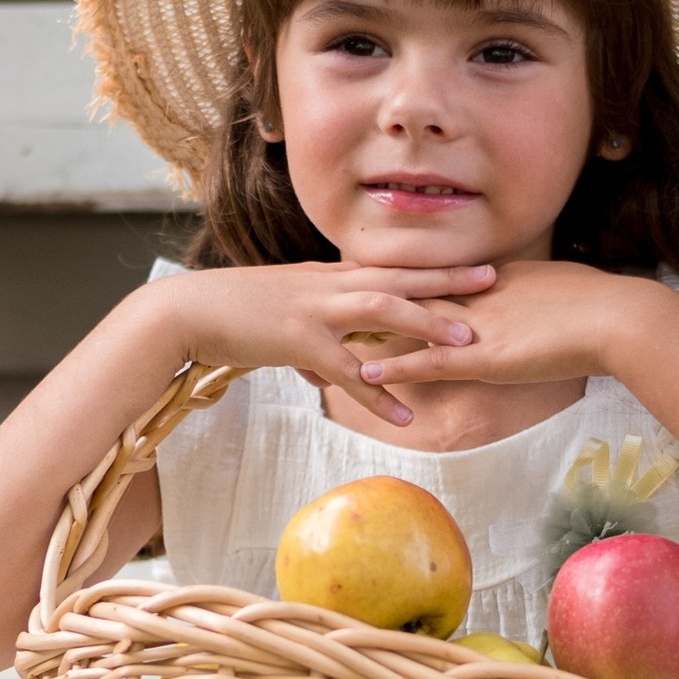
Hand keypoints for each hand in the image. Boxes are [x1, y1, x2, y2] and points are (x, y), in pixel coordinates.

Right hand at [163, 255, 495, 427]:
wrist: (184, 312)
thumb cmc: (228, 315)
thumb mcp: (278, 322)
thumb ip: (311, 346)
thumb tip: (328, 374)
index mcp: (325, 278)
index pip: (389, 266)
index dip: (431, 264)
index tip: (470, 263)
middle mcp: (326, 285)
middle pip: (398, 275)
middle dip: (447, 277)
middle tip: (494, 278)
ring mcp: (313, 309)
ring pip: (382, 309)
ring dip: (427, 323)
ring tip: (467, 340)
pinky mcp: (296, 339)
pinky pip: (347, 370)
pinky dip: (379, 394)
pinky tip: (407, 415)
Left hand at [354, 259, 657, 397]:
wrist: (621, 318)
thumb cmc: (603, 308)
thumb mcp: (558, 293)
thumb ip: (534, 296)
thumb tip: (528, 300)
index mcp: (493, 278)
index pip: (435, 277)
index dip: (399, 278)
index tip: (365, 276)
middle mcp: (477, 295)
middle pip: (411, 291)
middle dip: (369, 295)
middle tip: (328, 293)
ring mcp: (479, 325)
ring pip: (410, 325)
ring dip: (370, 331)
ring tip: (328, 333)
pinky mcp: (486, 356)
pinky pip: (432, 361)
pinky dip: (398, 365)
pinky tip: (365, 372)